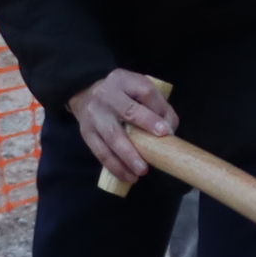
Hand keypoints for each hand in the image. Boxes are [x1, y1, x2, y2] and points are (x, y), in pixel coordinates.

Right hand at [68, 67, 177, 186]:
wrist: (85, 93)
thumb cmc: (121, 95)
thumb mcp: (137, 89)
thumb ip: (157, 106)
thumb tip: (170, 131)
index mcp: (124, 80)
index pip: (144, 91)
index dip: (157, 110)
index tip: (166, 130)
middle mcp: (107, 95)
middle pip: (127, 112)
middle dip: (144, 129)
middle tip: (157, 150)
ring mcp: (95, 115)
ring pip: (112, 137)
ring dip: (128, 157)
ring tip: (141, 171)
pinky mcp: (86, 133)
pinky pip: (100, 152)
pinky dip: (115, 166)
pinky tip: (127, 176)